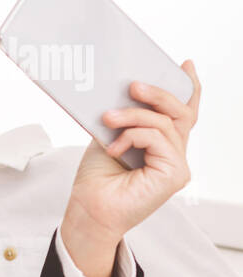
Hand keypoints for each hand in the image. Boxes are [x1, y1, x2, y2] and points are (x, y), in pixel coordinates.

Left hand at [60, 60, 198, 276]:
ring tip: (108, 118)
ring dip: (134, 115)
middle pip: (181, 113)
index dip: (188, 89)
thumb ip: (124, 119)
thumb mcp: (109, 138)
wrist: (87, 212)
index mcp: (161, 145)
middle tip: (133, 85)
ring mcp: (177, 166)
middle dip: (158, 94)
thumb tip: (126, 91)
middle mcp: (174, 155)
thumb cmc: (96, 180)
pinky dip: (134, 135)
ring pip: (166, 123)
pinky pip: (159, 139)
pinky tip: (115, 147)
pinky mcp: (175, 175)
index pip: (182, 114)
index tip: (185, 65)